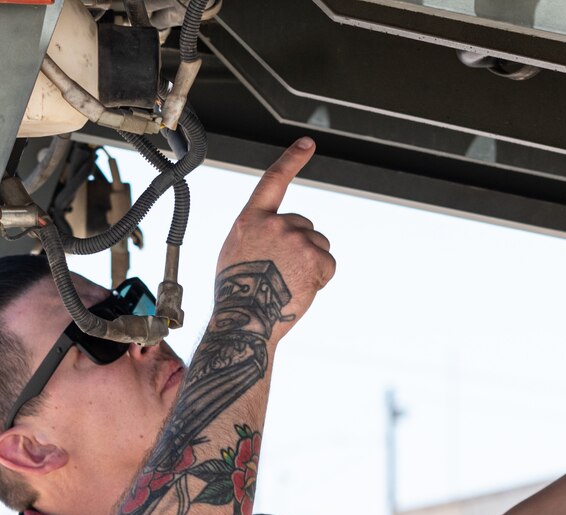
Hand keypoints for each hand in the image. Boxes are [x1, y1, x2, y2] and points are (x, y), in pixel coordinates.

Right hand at [214, 137, 335, 338]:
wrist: (245, 320)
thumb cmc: (237, 292)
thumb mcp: (237, 251)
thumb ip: (259, 233)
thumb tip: (278, 236)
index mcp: (251, 219)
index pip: (274, 180)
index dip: (292, 159)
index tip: (308, 143)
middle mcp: (276, 223)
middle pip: (304, 225)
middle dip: (300, 246)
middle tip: (281, 273)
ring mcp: (297, 239)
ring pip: (319, 245)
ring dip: (311, 262)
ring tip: (288, 283)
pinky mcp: (315, 258)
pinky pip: (328, 264)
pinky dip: (320, 278)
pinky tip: (301, 289)